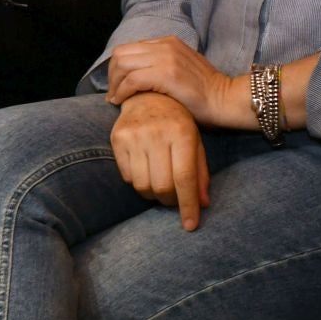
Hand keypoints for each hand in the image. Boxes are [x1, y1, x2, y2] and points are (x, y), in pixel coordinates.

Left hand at [105, 37, 238, 127]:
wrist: (226, 99)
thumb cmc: (205, 93)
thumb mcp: (181, 69)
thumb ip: (161, 66)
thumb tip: (135, 78)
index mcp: (168, 42)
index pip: (129, 48)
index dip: (117, 68)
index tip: (116, 86)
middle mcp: (165, 45)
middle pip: (121, 54)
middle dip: (111, 75)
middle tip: (113, 94)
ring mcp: (167, 58)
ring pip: (123, 64)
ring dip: (114, 84)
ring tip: (116, 100)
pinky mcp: (167, 74)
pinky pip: (132, 80)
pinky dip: (122, 92)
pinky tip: (122, 102)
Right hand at [109, 92, 210, 229]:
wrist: (148, 94)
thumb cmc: (178, 121)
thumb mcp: (195, 141)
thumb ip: (200, 172)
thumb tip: (203, 204)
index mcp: (182, 132)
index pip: (185, 178)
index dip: (188, 206)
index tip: (190, 226)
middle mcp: (157, 133)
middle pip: (163, 186)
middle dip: (171, 201)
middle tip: (175, 200)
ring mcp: (135, 135)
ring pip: (143, 186)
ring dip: (153, 195)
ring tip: (160, 186)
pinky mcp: (117, 138)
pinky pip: (128, 177)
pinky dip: (138, 182)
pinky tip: (145, 170)